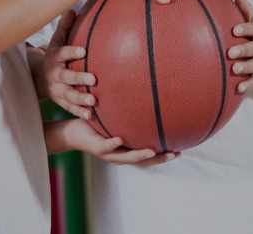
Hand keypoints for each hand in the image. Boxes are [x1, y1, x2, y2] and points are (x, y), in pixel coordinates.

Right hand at [40, 10, 97, 118]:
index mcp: (55, 58)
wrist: (38, 79)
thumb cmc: (54, 56)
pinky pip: (70, 108)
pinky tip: (91, 116)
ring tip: (93, 100)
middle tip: (93, 79)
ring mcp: (57, 90)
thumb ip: (65, 27)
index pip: (62, 54)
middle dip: (79, 78)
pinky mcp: (61, 102)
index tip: (83, 51)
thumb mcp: (56, 41)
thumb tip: (73, 9)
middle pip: (66, 77)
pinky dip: (79, 113)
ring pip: (68, 96)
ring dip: (80, 98)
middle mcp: (55, 75)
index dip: (72, 52)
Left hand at [50, 119, 180, 165]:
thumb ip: (130, 112)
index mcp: (127, 150)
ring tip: (153, 151)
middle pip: (143, 160)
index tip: (180, 150)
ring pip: (126, 157)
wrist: (72, 131)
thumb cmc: (97, 124)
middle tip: (175, 153)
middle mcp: (120, 154)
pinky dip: (112, 144)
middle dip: (159, 158)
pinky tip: (119, 139)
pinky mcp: (95, 147)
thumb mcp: (116, 117)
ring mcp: (108, 152)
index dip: (164, 155)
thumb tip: (145, 91)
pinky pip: (105, 146)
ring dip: (139, 155)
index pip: (149, 155)